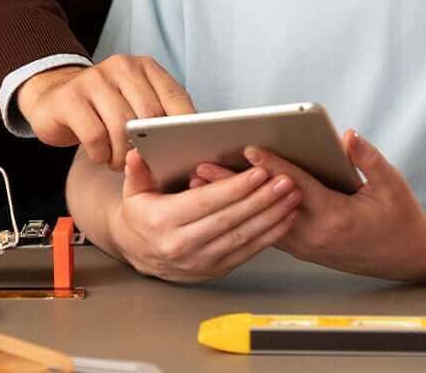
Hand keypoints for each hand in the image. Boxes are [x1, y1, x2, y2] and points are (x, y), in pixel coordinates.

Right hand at [16, 55, 194, 168]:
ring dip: (124, 156)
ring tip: (119, 163)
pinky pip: (95, 136)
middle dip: (150, 148)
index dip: (184, 130)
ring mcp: (93, 79)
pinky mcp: (69, 98)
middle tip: (143, 164)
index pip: (176, 98)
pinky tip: (100, 155)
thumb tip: (191, 146)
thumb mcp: (135, 103)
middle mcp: (121, 67)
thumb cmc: (103, 109)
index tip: (183, 153)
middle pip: (150, 115)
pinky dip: (101, 154)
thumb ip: (160, 116)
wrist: (53, 97)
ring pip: (122, 127)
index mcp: (145, 67)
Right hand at [106, 149, 300, 283]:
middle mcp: (182, 245)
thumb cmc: (142, 217)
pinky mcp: (215, 270)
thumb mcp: (133, 191)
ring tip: (292, 197)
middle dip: (261, 199)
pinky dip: (269, 235)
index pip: (205, 202)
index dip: (234, 187)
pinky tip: (284, 219)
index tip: (257, 172)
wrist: (139, 252)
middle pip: (229, 219)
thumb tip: (137, 155)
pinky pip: (247, 251)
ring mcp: (200, 261)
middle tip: (284, 181)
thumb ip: (137, 171)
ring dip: (272, 216)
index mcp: (162, 222)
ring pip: (243, 237)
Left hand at [193, 131, 425, 280]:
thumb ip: (369, 159)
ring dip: (231, 201)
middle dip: (233, 185)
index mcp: (337, 217)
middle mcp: (315, 235)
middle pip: (266, 204)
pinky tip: (222, 199)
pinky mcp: (301, 247)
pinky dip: (244, 212)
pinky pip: (266, 228)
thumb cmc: (398, 217)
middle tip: (201, 167)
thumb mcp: (392, 184)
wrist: (404, 256)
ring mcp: (305, 245)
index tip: (249, 149)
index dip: (273, 166)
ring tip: (199, 183)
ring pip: (259, 219)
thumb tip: (349, 136)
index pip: (297, 187)